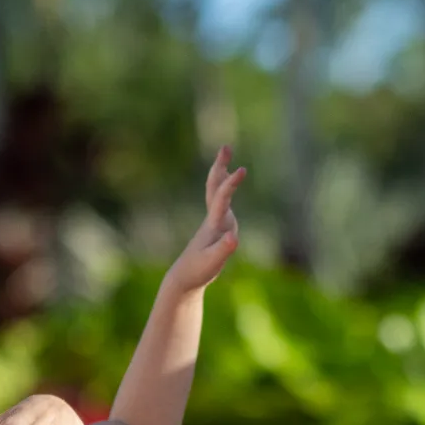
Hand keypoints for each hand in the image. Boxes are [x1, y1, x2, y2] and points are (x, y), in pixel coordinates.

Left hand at [162, 148, 246, 293]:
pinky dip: (225, 189)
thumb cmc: (198, 271)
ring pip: (216, 191)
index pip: (222, 198)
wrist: (183, 278)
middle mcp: (213, 218)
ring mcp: (214, 222)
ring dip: (221, 173)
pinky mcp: (216, 228)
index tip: (241, 170)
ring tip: (227, 159)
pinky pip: (221, 201)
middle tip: (225, 147)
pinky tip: (228, 185)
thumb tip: (235, 237)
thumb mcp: (212, 262)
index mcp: (212, 224)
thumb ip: (223, 250)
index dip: (231, 184)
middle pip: (214, 186)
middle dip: (220, 166)